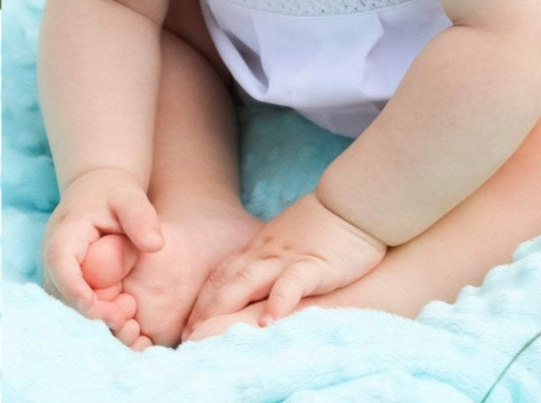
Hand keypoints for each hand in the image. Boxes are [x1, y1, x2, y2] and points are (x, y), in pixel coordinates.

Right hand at [43, 167, 163, 330]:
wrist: (98, 190)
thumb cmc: (113, 192)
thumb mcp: (130, 197)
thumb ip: (141, 217)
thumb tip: (156, 245)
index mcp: (64, 235)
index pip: (61, 266)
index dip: (74, 289)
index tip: (95, 306)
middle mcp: (55, 260)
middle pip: (63, 295)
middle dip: (91, 312)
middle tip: (126, 319)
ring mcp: (60, 275)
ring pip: (69, 307)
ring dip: (96, 318)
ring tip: (129, 317)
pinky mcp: (70, 285)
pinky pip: (79, 307)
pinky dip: (99, 315)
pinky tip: (125, 314)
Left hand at [182, 192, 385, 336]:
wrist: (352, 203)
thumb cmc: (324, 225)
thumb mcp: (287, 241)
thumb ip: (269, 259)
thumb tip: (253, 283)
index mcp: (259, 248)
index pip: (220, 274)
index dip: (202, 300)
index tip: (188, 325)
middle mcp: (265, 253)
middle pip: (224, 280)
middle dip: (203, 310)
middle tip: (189, 337)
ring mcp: (287, 257)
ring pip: (247, 280)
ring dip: (224, 307)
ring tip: (210, 333)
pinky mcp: (313, 263)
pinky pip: (291, 282)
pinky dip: (278, 301)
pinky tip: (270, 322)